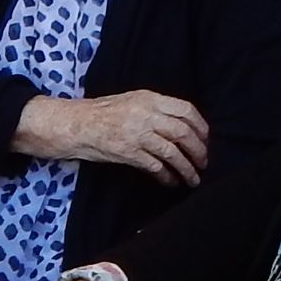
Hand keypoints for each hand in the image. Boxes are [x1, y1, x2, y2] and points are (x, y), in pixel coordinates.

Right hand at [18, 90, 208, 185]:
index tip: (206, 140)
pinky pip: (156, 167)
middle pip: (184, 132)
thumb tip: (180, 125)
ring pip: (173, 152)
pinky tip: (171, 182)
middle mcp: (146, 114)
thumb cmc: (102, 113)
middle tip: (204, 162)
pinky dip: (167, 176)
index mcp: (149, 98)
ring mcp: (137, 133)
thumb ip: (155, 109)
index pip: (186, 110)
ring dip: (187, 168)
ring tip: (193, 178)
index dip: (201, 127)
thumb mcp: (132, 101)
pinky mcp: (128, 152)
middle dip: (199, 151)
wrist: (74, 125)